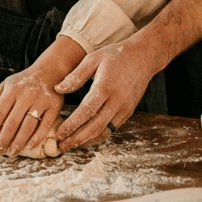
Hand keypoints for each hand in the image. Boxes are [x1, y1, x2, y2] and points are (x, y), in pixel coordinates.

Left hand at [0, 68, 63, 156]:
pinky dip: (36, 138)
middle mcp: (26, 95)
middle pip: (13, 122)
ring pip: (28, 126)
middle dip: (4, 139)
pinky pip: (44, 126)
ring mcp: (41, 101)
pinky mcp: (54, 107)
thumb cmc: (25, 80)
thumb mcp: (8, 83)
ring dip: (18, 142)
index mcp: (12, 90)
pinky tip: (28, 147)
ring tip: (11, 153)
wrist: (50, 71)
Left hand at [55, 36, 152, 150]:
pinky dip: (97, 136)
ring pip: (104, 132)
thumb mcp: (93, 58)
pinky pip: (112, 129)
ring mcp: (124, 109)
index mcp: (105, 87)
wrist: (143, 57)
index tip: (59, 133)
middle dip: (76, 140)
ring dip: (87, 142)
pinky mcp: (128, 112)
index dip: (72, 125)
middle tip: (61, 146)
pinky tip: (86, 138)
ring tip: (71, 145)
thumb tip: (58, 89)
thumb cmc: (116, 55)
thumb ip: (75, 76)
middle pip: (95, 127)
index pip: (86, 111)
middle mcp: (116, 101)